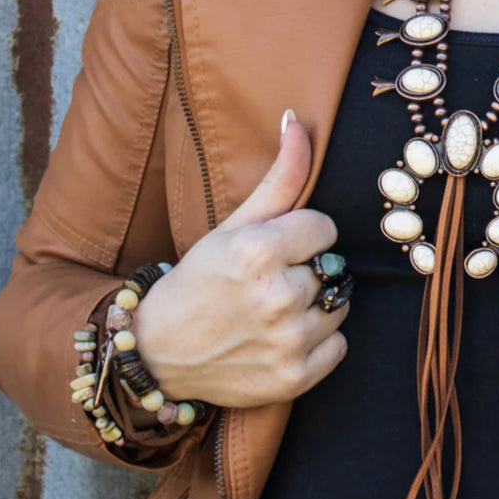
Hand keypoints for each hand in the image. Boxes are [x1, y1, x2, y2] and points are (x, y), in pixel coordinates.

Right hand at [130, 112, 348, 407]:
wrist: (158, 351)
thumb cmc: (200, 279)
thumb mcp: (234, 223)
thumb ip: (280, 176)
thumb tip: (297, 120)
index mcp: (259, 251)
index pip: (325, 228)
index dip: (302, 236)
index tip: (275, 249)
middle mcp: (276, 297)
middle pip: (332, 268)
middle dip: (306, 270)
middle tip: (268, 283)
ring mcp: (286, 342)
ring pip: (339, 305)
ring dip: (316, 305)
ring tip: (275, 309)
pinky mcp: (293, 378)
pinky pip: (339, 346)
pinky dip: (319, 343)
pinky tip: (282, 338)